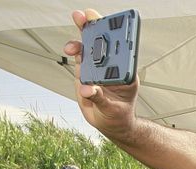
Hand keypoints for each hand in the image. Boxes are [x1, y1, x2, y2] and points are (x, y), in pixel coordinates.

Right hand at [64, 9, 138, 138]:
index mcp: (124, 70)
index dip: (113, 31)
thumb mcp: (112, 109)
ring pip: (85, 51)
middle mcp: (109, 66)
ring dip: (78, 46)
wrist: (111, 125)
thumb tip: (87, 89)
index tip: (108, 22)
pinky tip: (72, 57)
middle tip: (82, 16)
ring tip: (72, 48)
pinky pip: (77, 63)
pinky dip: (73, 58)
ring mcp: (96, 70)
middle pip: (100, 42)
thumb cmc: (119, 115)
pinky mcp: (84, 75)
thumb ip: (99, 98)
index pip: (119, 47)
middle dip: (90, 27)